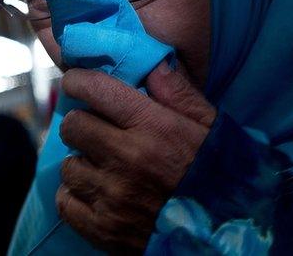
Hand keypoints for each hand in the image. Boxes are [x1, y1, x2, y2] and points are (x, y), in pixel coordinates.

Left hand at [56, 60, 215, 252]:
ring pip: (68, 166)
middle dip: (83, 122)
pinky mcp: (104, 228)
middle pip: (74, 126)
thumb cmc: (221, 171)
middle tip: (97, 128)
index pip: (97, 90)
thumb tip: (153, 61)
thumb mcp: (210, 126)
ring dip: (82, 162)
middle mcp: (128, 158)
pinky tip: (96, 191)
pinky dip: (77, 195)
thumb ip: (179, 92)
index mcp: (154, 128)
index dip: (80, 81)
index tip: (78, 82)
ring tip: (102, 165)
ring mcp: (113, 196)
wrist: (225, 230)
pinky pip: (67, 202)